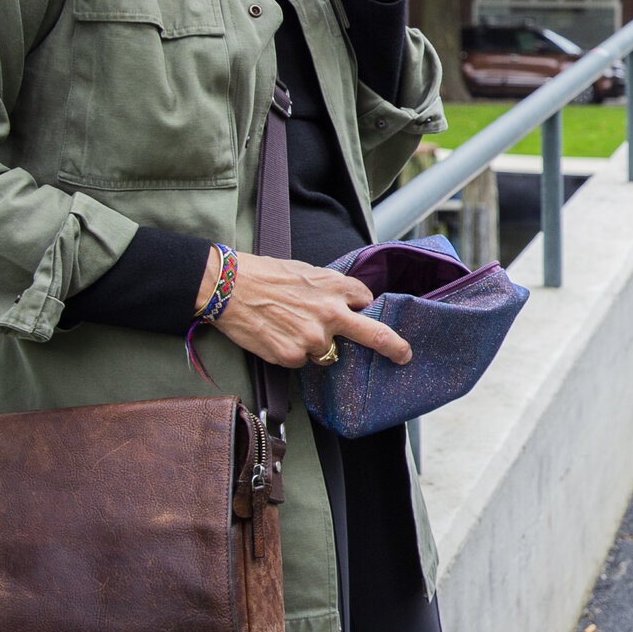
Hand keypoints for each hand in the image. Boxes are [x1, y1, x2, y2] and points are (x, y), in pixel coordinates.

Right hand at [200, 247, 411, 369]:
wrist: (228, 287)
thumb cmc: (264, 274)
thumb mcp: (307, 270)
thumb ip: (330, 288)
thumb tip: (347, 302)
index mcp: (336, 287)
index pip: (365, 302)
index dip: (359, 307)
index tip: (357, 312)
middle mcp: (331, 314)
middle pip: (375, 335)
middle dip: (394, 346)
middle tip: (404, 355)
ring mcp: (313, 338)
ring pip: (327, 351)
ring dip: (314, 344)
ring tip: (287, 325)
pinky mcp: (293, 356)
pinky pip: (301, 361)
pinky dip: (291, 352)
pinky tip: (275, 335)